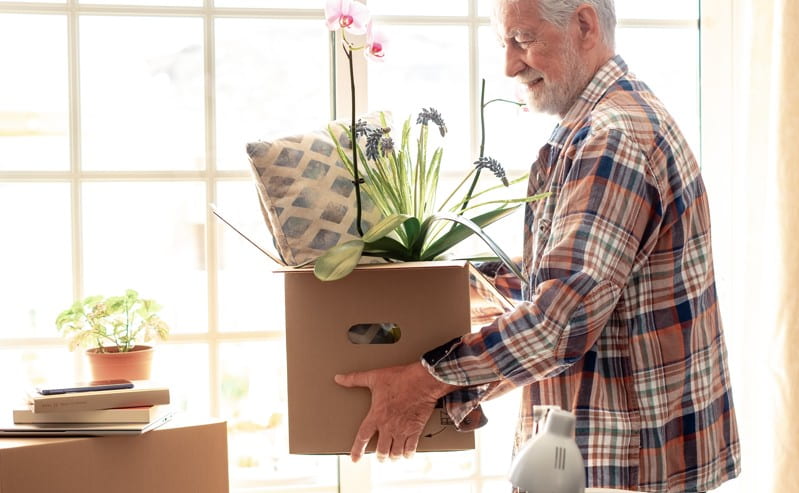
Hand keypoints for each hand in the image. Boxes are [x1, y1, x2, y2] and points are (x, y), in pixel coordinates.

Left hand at [334, 361, 456, 461]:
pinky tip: (406, 454)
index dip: (357, 450)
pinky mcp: (415, 430)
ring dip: (392, 457)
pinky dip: (407, 454)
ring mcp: (402, 430)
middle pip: (381, 450)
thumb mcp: (374, 377)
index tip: (355, 459)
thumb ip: (355, 379)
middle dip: (380, 456)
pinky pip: (411, 449)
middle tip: (380, 457)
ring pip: (395, 453)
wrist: (422, 381)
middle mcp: (388, 426)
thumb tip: (339, 378)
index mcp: (376, 415)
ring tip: (392, 457)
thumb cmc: (400, 378)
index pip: (362, 437)